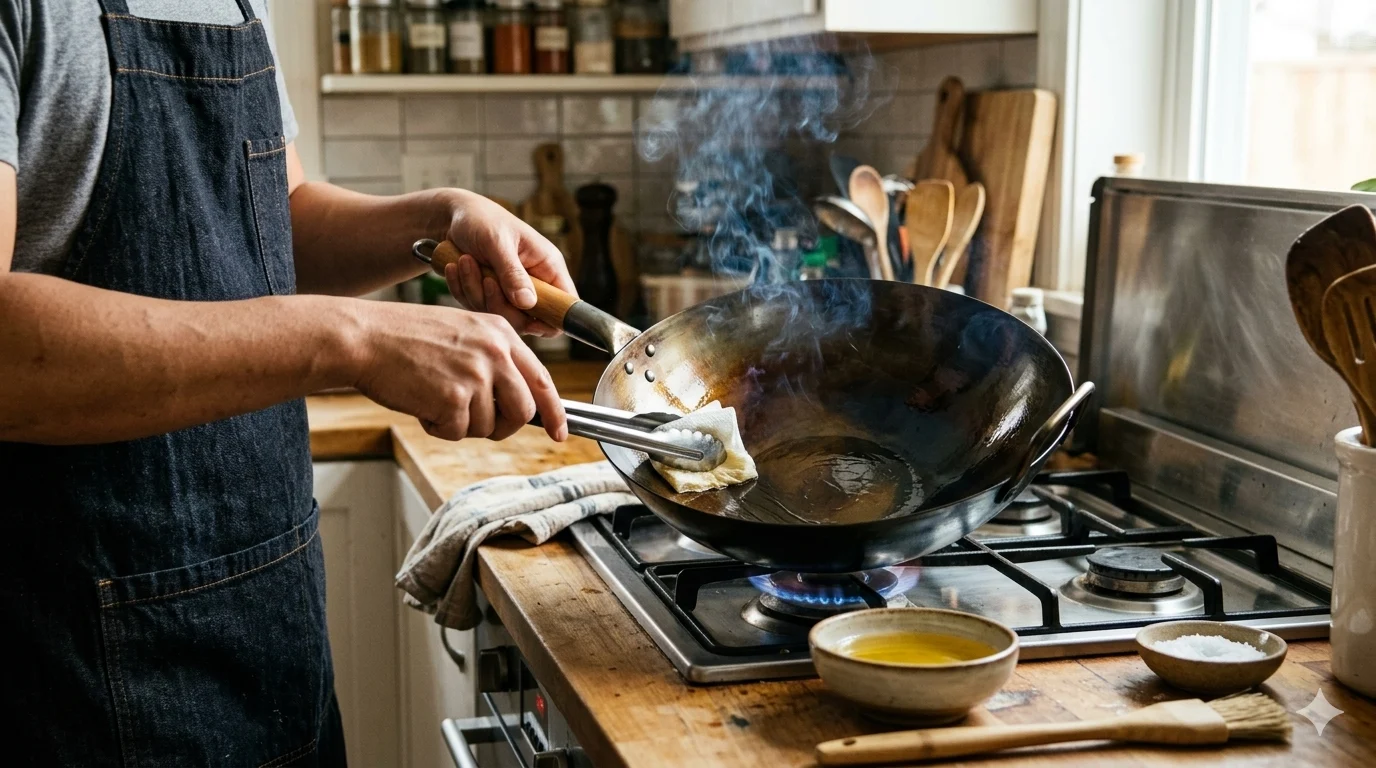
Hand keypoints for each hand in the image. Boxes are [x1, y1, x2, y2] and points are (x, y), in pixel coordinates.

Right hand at [351, 300, 566, 441]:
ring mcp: (476, 375)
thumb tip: (516, 399)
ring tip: (434, 398)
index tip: (561, 432)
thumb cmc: (404, 337)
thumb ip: (493, 360)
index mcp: (501, 333)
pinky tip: (421, 403)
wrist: (363, 338)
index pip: (543, 380)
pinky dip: (438, 427)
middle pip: (524, 411)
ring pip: (489, 425)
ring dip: (462, 424)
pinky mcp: (453, 398)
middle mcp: (494, 352)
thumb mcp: (462, 332)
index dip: (555, 411)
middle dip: (504, 426)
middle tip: (475, 422)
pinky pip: (457, 432)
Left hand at [441, 191, 575, 336]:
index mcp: (547, 267)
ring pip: (499, 315)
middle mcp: (533, 283)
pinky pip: (478, 308)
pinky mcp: (489, 295)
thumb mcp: (497, 243)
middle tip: (485, 279)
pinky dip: (463, 289)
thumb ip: (513, 273)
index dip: (553, 317)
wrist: (453, 216)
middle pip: (528, 319)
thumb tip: (528, 303)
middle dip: (499, 303)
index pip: (565, 303)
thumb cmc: (481, 220)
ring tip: (465, 261)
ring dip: (475, 292)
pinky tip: (455, 267)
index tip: (525, 314)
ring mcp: (510, 291)